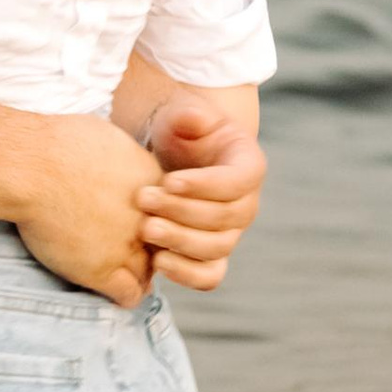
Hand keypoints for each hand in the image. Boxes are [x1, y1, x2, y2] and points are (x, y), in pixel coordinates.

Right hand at [12, 113, 180, 309]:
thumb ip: (122, 157)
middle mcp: (150, 218)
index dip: (152, 223)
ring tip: (121, 277)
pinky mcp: (103, 269)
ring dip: (136, 276)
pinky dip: (122, 296)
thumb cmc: (58, 143)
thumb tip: (113, 157)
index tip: (133, 225)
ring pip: (147, 274)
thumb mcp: (107, 138)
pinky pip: (128, 295)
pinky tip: (107, 287)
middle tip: (128, 253)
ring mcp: (128, 246)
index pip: (170, 216)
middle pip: (164, 246)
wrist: (34, 166)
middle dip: (149, 251)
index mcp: (153, 184)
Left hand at [142, 103, 267, 294]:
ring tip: (145, 229)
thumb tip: (192, 118)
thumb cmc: (182, 132)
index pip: (237, 181)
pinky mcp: (212, 255)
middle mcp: (247, 204)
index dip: (205, 185)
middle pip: (224, 218)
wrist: (175, 158)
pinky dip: (187, 275)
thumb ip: (189, 115)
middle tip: (144, 200)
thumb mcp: (184, 115)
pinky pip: (210, 276)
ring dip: (180, 241)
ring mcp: (231, 233)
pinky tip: (158, 261)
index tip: (169, 181)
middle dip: (181, 211)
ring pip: (217, 248)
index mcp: (248, 166)